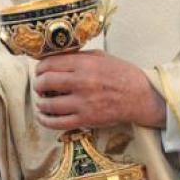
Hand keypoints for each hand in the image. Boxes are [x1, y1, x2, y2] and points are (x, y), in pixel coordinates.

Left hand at [33, 49, 165, 130]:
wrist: (141, 97)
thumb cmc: (121, 74)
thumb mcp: (101, 57)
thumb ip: (78, 56)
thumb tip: (53, 57)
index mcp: (85, 64)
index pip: (49, 64)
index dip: (39, 68)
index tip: (39, 71)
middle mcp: (82, 82)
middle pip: (45, 82)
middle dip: (38, 84)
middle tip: (39, 86)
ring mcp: (83, 103)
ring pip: (48, 104)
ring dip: (40, 102)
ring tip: (42, 101)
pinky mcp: (86, 120)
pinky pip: (57, 123)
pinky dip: (45, 120)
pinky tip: (43, 116)